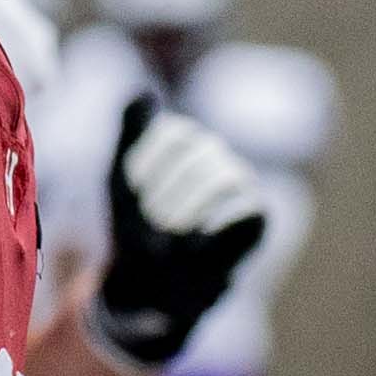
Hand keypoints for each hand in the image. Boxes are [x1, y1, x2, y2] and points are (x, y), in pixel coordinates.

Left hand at [93, 92, 270, 370]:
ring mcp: (240, 187)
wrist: (146, 283)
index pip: (173, 134)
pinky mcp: (255, 220)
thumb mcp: (119, 182)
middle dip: (163, 197)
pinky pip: (248, 210)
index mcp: (187, 143)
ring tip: (167, 238)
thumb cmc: (134, 230)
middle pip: (197, 155)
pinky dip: (215, 229)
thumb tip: (142, 92)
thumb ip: (131, 136)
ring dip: (185, 213)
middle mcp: (217, 158)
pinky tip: (194, 245)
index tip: (130, 196)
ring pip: (222, 176)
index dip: (145, 168)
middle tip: (151, 227)